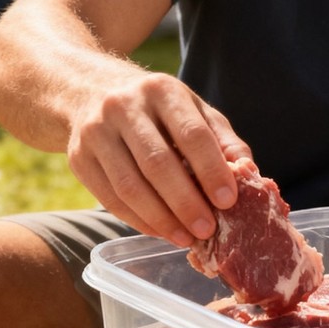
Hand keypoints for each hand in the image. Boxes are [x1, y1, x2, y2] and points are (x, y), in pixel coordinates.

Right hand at [65, 69, 251, 247]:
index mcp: (162, 90)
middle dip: (186, 202)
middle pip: (158, 163)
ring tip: (186, 238)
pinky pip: (110, 199)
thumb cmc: (156, 108)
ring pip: (130, 186)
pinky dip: (139, 221)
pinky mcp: (78, 158)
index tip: (228, 200)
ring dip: (162, 219)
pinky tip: (161, 231)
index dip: (211, 169)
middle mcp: (124, 106)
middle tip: (207, 229)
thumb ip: (222, 139)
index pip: (191, 133)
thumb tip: (250, 173)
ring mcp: (96, 132)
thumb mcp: (192, 108)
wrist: (90, 91)